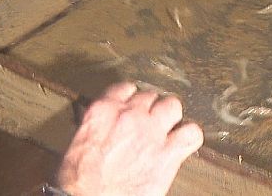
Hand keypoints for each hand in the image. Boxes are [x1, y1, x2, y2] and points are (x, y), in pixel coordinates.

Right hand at [57, 82, 203, 195]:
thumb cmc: (79, 182)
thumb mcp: (79, 144)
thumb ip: (98, 126)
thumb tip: (106, 126)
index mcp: (103, 111)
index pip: (125, 88)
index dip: (131, 99)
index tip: (133, 107)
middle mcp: (129, 115)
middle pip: (150, 96)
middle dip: (150, 110)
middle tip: (148, 124)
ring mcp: (151, 132)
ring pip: (173, 106)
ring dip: (171, 117)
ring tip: (167, 130)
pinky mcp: (168, 153)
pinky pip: (192, 133)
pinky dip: (190, 137)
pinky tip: (183, 144)